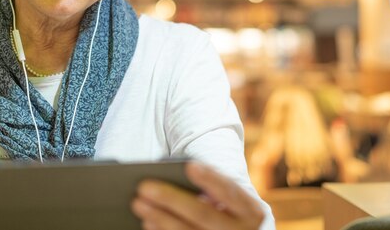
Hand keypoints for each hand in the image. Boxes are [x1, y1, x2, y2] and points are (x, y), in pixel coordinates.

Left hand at [131, 162, 264, 229]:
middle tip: (143, 186)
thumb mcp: (234, 202)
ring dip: (160, 218)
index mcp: (251, 211)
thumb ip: (216, 191)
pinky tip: (148, 223)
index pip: (230, 192)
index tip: (190, 166)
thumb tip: (184, 177)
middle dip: (171, 199)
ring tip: (138, 203)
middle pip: (203, 214)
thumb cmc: (232, 213)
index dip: (211, 179)